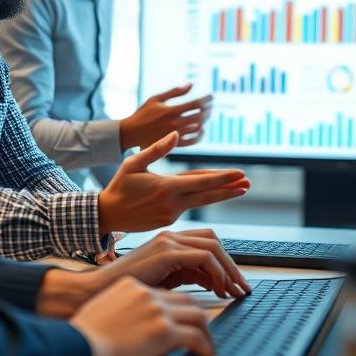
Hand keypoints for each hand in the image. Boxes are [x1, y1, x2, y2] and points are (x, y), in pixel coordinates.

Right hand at [70, 277, 218, 355]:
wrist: (78, 344)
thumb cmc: (86, 334)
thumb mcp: (108, 308)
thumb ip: (128, 307)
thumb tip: (140, 322)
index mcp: (134, 286)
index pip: (170, 293)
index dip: (183, 308)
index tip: (191, 322)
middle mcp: (148, 293)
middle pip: (189, 301)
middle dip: (202, 318)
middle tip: (207, 335)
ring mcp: (157, 309)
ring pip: (199, 316)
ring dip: (208, 334)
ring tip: (211, 350)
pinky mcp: (163, 330)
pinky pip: (196, 337)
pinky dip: (207, 349)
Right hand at [96, 229, 251, 298]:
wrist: (95, 294)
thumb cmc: (127, 293)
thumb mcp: (164, 281)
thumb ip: (188, 276)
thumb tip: (213, 283)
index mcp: (167, 242)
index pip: (206, 243)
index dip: (224, 263)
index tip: (233, 284)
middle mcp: (169, 236)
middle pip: (213, 241)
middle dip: (231, 266)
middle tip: (241, 288)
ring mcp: (167, 242)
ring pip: (213, 247)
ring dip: (228, 270)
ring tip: (233, 291)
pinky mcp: (165, 251)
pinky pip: (204, 257)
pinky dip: (217, 273)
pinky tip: (218, 291)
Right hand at [98, 133, 248, 233]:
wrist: (106, 214)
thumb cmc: (119, 186)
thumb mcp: (134, 163)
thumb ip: (156, 149)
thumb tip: (175, 134)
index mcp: (166, 187)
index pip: (202, 181)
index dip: (223, 177)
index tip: (240, 173)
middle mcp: (172, 203)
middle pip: (208, 195)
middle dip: (229, 189)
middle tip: (248, 183)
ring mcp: (171, 215)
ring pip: (199, 201)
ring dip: (219, 195)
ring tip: (238, 189)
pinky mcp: (167, 221)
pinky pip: (186, 206)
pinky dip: (198, 198)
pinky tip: (208, 192)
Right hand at [120, 83, 212, 150]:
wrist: (131, 133)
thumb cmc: (143, 113)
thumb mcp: (156, 99)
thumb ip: (174, 91)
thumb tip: (191, 84)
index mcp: (171, 110)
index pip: (196, 104)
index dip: (207, 99)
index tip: (211, 97)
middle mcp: (175, 123)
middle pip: (200, 116)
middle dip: (208, 109)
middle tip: (210, 106)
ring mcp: (175, 135)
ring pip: (198, 128)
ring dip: (205, 121)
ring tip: (206, 115)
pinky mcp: (174, 144)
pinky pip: (193, 141)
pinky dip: (200, 135)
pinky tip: (201, 129)